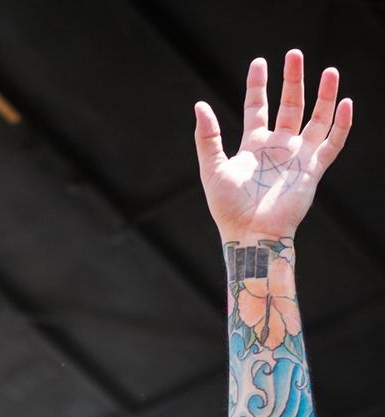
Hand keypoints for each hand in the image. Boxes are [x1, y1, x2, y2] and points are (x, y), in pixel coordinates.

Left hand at [195, 49, 351, 242]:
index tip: (260, 63)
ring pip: (316, 119)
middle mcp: (278, 148)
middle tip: (294, 54)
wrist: (251, 235)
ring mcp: (297, 158)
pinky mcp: (313, 170)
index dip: (258, 86)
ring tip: (329, 71)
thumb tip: (200, 105)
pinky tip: (345, 103)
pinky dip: (341, 124)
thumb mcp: (212, 169)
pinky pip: (332, 144)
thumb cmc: (229, 209)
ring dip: (323, 95)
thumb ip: (207, 137)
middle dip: (293, 80)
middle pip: (289, 106)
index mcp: (254, 147)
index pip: (257, 108)